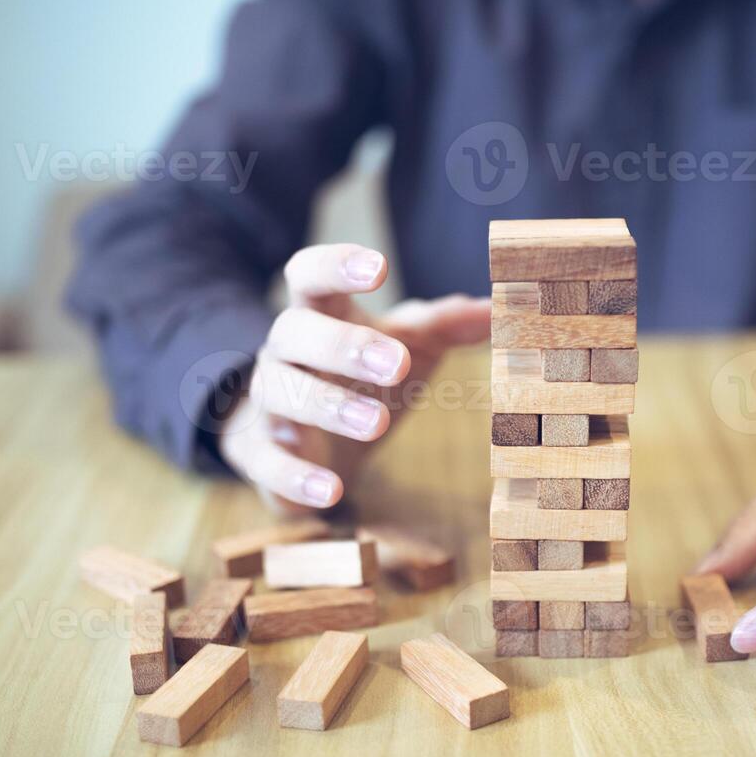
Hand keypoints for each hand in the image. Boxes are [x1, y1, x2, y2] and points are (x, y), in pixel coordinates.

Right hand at [218, 243, 489, 512]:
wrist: (309, 441)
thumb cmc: (362, 377)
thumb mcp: (407, 346)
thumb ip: (444, 326)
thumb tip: (494, 309)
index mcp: (319, 314)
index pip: (310, 274)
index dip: (336, 265)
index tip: (379, 267)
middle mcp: (284, 352)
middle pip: (294, 331)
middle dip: (343, 345)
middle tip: (399, 365)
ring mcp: (267, 402)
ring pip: (281, 393)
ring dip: (327, 407)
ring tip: (377, 423)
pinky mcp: (261, 454)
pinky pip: (267, 462)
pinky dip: (296, 477)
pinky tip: (330, 491)